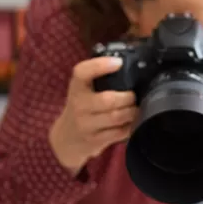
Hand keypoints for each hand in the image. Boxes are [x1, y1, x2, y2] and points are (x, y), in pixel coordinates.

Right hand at [49, 57, 137, 174]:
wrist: (66, 138)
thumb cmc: (81, 107)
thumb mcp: (83, 90)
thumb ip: (99, 78)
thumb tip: (127, 64)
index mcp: (77, 87)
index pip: (82, 72)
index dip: (100, 66)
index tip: (118, 62)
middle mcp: (79, 105)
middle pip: (108, 100)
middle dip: (128, 97)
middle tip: (134, 96)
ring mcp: (86, 125)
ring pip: (116, 117)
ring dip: (132, 112)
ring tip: (136, 108)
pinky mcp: (95, 140)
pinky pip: (119, 132)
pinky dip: (130, 126)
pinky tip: (131, 122)